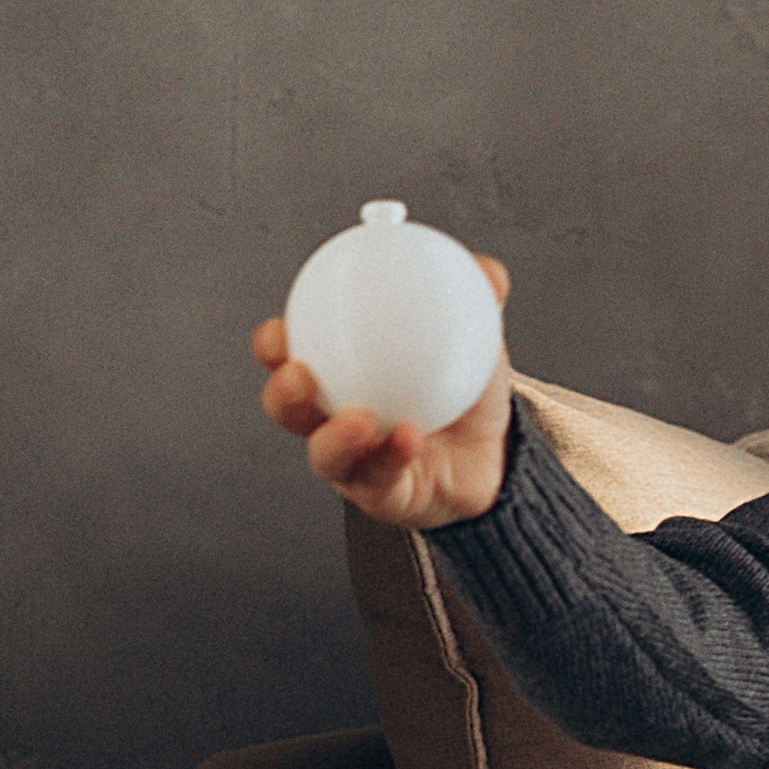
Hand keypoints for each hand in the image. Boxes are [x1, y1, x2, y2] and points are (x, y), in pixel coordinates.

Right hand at [251, 257, 515, 531]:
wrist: (495, 454)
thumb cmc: (462, 390)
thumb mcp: (474, 340)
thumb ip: (476, 302)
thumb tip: (487, 271)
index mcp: (341, 372)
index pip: (290, 356)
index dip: (273, 346)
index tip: (279, 330)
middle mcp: (335, 420)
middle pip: (289, 411)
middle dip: (283, 394)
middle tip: (300, 375)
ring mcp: (356, 463)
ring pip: (326, 456)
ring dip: (334, 437)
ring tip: (358, 418)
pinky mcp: (383, 497)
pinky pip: (380, 478)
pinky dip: (392, 454)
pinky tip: (409, 436)